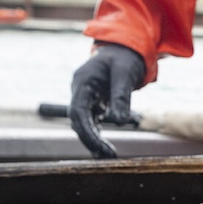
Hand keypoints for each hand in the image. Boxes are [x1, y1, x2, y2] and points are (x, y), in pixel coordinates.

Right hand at [68, 43, 144, 158]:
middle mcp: (80, 90)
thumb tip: (120, 122)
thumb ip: (121, 96)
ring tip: (108, 155)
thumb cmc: (124, 57)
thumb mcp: (125, 73)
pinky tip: (105, 148)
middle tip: (108, 155)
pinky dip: (97, 134)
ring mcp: (85, 97)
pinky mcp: (93, 103)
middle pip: (78, 120)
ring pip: (83, 123)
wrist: (124, 48)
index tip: (98, 145)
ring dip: (93, 139)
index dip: (85, 130)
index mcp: (82, 81)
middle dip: (90, 139)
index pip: (76, 111)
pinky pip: (91, 121)